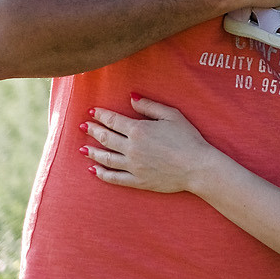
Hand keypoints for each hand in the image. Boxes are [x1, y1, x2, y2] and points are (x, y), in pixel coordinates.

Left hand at [81, 96, 208, 191]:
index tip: (92, 112)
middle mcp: (131, 148)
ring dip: (92, 152)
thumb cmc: (188, 138)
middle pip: (105, 138)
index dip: (101, 115)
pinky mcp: (138, 181)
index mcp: (139, 130)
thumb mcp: (171, 115)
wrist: (197, 167)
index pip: (113, 120)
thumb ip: (149, 105)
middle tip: (83, 126)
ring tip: (82, 148)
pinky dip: (102, 174)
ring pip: (106, 158)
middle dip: (92, 130)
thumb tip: (131, 97)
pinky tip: (94, 170)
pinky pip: (114, 178)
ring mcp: (133, 166)